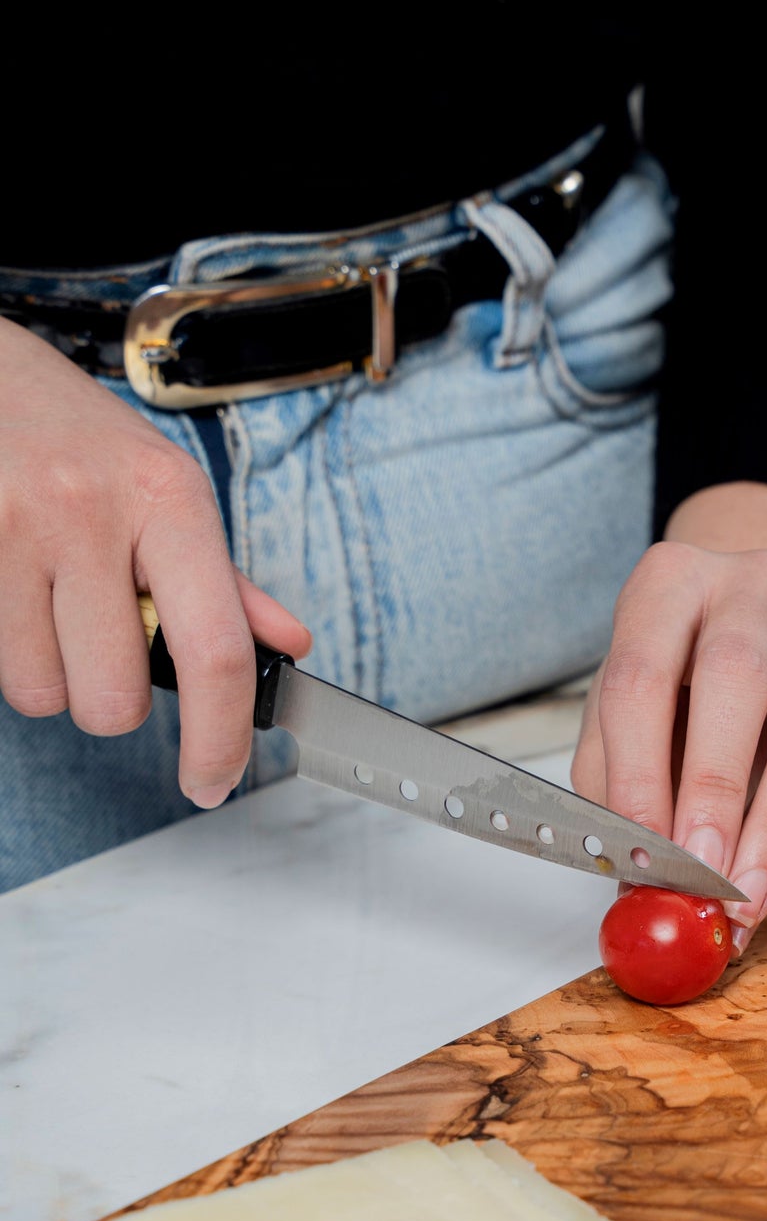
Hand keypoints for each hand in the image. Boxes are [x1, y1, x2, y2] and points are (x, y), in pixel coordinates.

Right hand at [0, 318, 309, 805]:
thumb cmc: (79, 440)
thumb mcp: (167, 492)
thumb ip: (225, 581)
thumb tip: (286, 644)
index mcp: (168, 500)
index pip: (214, 651)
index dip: (219, 737)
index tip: (214, 780)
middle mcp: (91, 512)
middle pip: (115, 699)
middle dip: (111, 698)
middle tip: (103, 644)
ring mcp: (14, 530)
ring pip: (42, 693)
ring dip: (52, 676)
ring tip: (50, 608)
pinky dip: (11, 653)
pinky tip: (17, 599)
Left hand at [572, 482, 766, 948]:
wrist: (739, 622)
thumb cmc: (666, 673)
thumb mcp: (620, 708)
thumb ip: (618, 779)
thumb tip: (637, 876)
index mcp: (666, 587)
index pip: (642, 680)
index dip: (640, 774)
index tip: (642, 855)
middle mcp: (743, 590)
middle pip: (732, 678)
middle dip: (715, 789)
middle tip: (701, 870)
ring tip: (743, 892)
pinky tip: (765, 872)